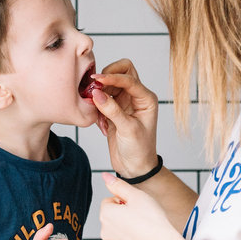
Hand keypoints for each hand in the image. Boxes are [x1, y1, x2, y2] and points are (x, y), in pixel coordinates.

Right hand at [91, 59, 159, 177]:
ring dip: (100, 93)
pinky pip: (101, 98)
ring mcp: (124, 102)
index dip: (112, 77)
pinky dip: (97, 106)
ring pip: (109, 84)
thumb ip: (112, 110)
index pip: (129, 78)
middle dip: (107, 77)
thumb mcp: (128, 130)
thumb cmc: (139, 150)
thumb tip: (96, 92)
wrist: (134, 167)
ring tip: (96, 110)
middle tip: (94, 88)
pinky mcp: (113, 110)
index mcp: (146, 99)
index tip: (97, 80)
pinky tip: (102, 124)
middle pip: (122, 71)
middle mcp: (136, 97)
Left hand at [99, 173, 188, 239]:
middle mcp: (105, 232)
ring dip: (128, 228)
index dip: (124, 200)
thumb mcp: (136, 195)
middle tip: (142, 215)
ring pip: (119, 231)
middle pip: (113, 216)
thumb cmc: (153, 221)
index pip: (110, 200)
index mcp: (106, 214)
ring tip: (144, 227)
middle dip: (124, 214)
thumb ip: (118, 185)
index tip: (136, 205)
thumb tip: (105, 176)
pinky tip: (145, 239)